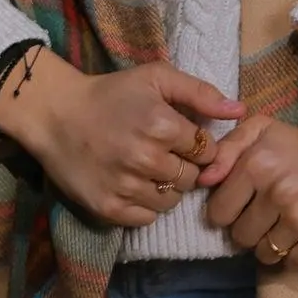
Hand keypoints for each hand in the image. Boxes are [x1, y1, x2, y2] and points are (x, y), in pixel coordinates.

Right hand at [0, 55, 243, 231]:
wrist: (56, 115)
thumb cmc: (111, 94)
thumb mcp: (156, 78)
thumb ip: (200, 93)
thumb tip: (240, 111)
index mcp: (162, 125)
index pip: (207, 152)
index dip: (198, 147)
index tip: (181, 140)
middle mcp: (146, 158)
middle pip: (192, 179)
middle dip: (185, 168)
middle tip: (164, 154)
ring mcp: (126, 187)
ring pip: (172, 202)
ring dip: (167, 189)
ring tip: (147, 170)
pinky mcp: (109, 209)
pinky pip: (147, 219)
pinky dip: (146, 206)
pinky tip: (134, 186)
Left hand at [203, 104, 297, 271]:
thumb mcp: (262, 130)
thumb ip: (226, 148)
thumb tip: (202, 180)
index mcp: (257, 163)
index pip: (219, 213)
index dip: (229, 211)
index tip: (245, 204)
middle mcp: (277, 191)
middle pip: (240, 237)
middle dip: (250, 229)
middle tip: (269, 215)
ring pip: (264, 254)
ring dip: (272, 244)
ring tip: (288, 223)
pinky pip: (291, 263)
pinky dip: (295, 254)